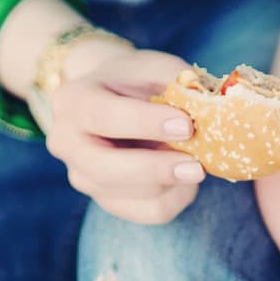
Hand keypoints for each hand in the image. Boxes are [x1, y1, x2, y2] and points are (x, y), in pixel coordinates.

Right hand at [41, 45, 206, 224]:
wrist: (112, 96)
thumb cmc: (137, 79)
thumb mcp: (154, 68)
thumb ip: (178, 86)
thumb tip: (212, 112)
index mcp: (74, 100)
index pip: (104, 116)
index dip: (145, 123)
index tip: (186, 125)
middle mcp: (67, 142)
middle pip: (105, 168)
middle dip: (155, 170)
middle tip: (197, 166)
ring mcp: (81, 176)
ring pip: (129, 196)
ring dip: (171, 184)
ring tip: (198, 165)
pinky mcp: (105, 199)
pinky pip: (145, 212)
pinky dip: (175, 199)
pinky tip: (189, 181)